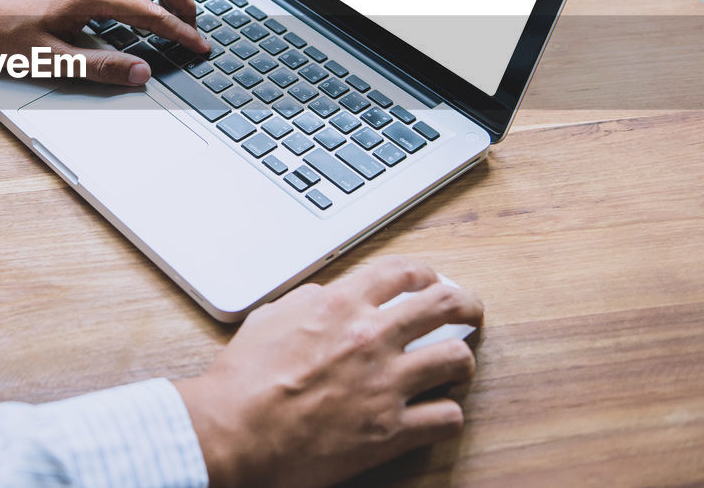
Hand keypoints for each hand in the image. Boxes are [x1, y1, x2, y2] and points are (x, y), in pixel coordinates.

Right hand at [174, 256, 482, 487]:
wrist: (234, 431)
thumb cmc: (243, 379)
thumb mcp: (270, 318)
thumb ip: (307, 301)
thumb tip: (327, 297)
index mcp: (341, 304)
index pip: (403, 272)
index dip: (425, 274)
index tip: (430, 281)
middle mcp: (371, 337)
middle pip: (445, 304)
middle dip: (466, 304)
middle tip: (469, 312)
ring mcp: (386, 384)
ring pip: (457, 358)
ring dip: (460, 361)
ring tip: (455, 367)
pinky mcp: (391, 431)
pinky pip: (447, 418)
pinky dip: (447, 414)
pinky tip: (437, 413)